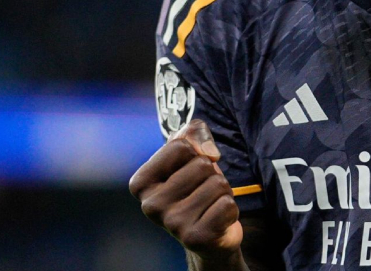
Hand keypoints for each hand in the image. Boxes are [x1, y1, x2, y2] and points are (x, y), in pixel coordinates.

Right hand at [128, 119, 244, 266]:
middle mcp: (150, 206)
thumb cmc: (197, 186)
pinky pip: (227, 205)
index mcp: (141, 183)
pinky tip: (218, 220)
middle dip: (212, 174)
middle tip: (203, 191)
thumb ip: (194, 132)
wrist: (209, 234)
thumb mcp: (191, 151)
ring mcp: (172, 224)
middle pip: (202, 164)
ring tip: (210, 205)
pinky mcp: (195, 238)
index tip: (190, 170)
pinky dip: (230, 209)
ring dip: (222, 191)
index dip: (196, 152)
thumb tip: (209, 153)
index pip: (180, 146)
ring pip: (217, 183)